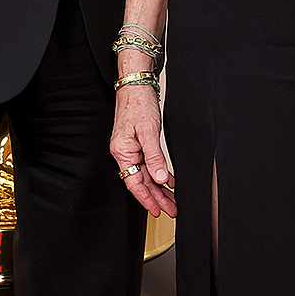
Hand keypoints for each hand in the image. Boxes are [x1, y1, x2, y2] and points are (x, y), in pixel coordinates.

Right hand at [109, 86, 175, 218]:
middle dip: (157, 198)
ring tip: (172, 201)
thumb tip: (160, 178)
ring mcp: (131, 149)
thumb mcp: (148, 132)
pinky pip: (148, 165)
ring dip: (159, 189)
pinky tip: (169, 181)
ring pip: (145, 175)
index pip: (134, 183)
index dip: (147, 199)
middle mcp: (125, 153)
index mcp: (122, 152)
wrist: (136, 85)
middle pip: (141, 182)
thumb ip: (154, 157)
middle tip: (171, 210)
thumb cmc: (138, 104)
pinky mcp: (138, 143)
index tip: (158, 211)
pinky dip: (159, 174)